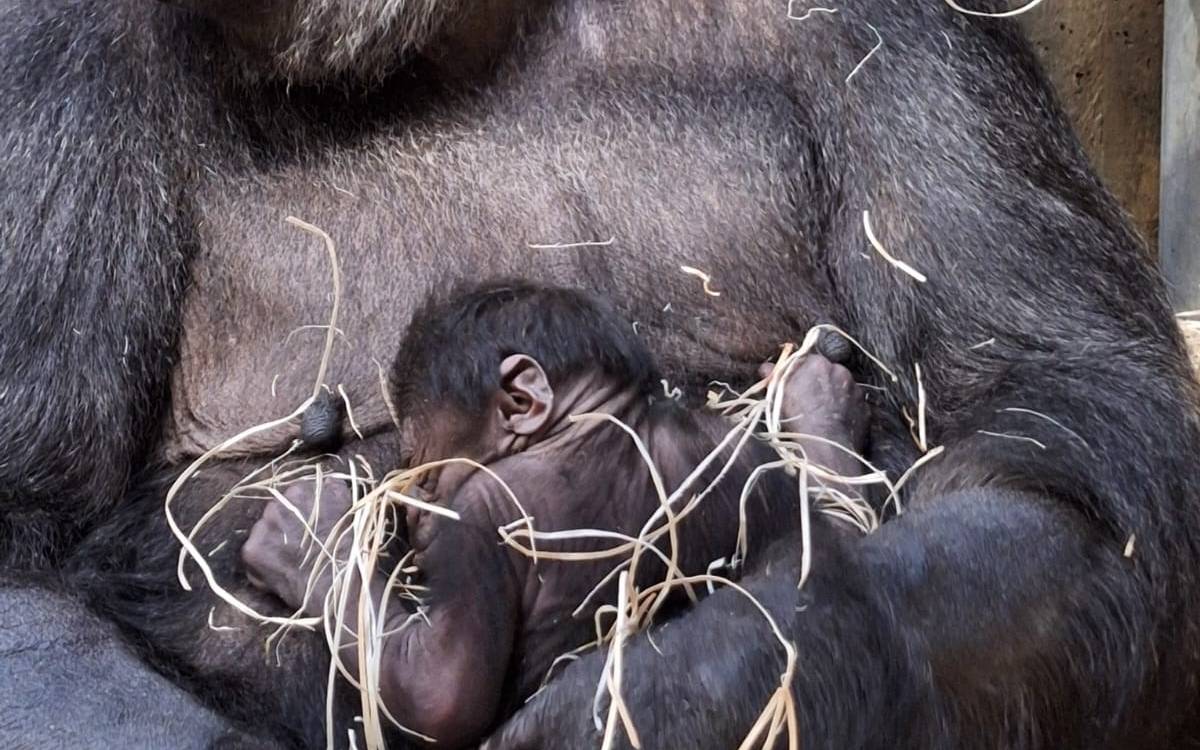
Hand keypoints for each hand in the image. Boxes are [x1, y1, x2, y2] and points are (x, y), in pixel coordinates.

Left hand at [241, 477, 353, 611]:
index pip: (298, 493)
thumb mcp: (350, 507)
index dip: (307, 510)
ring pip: (266, 530)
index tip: (315, 524)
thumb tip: (326, 482)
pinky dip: (264, 563)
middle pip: (279, 510)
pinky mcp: (252, 551)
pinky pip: (254, 553)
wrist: (337, 584)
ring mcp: (262, 526)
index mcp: (302, 489)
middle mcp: (278, 503)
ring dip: (275, 540)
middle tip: (304, 542)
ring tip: (293, 559)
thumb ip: (333, 490)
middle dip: (288, 523)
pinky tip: (282, 571)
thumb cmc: (349, 547)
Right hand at [759, 353, 867, 454]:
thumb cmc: (797, 419)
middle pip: (827, 372)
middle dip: (818, 382)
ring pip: (842, 387)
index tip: (795, 385)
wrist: (825, 446)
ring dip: (833, 395)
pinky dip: (846, 409)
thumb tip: (766, 367)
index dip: (800, 373)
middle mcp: (840, 371)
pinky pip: (853, 404)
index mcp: (817, 363)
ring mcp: (855, 389)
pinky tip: (835, 421)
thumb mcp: (778, 397)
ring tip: (822, 413)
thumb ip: (774, 377)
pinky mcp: (865, 406)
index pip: (807, 360)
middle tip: (808, 400)